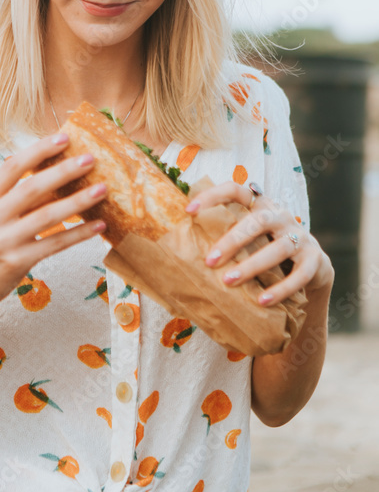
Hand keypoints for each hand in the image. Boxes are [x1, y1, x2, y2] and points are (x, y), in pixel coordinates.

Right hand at [0, 132, 106, 313]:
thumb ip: (14, 194)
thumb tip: (54, 170)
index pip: (13, 166)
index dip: (39, 150)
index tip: (64, 137)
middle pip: (33, 188)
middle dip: (64, 171)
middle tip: (90, 159)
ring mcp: (4, 241)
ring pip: (48, 215)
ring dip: (78, 201)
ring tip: (102, 189)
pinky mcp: (18, 261)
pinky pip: (55, 243)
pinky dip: (79, 233)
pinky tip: (98, 225)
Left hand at [185, 181, 333, 305]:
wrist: (311, 269)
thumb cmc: (265, 251)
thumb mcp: (247, 239)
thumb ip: (224, 235)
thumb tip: (176, 249)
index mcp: (260, 206)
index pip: (236, 190)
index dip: (213, 195)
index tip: (189, 210)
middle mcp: (281, 217)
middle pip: (258, 221)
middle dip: (232, 240)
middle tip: (210, 260)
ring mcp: (301, 238)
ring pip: (278, 249)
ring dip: (253, 266)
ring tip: (230, 281)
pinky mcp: (316, 261)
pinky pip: (299, 275)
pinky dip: (280, 289)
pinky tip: (262, 301)